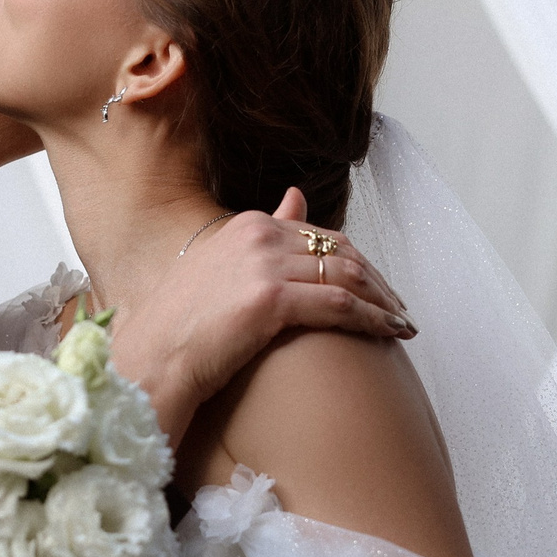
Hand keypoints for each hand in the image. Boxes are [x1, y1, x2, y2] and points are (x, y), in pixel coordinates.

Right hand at [108, 187, 412, 442]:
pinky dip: (373, 318)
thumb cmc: (180, 327)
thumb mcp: (220, 265)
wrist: (154, 360)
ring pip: (348, 275)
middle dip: (377, 280)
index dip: (355, 261)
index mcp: (248, 224)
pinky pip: (340, 304)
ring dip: (383, 301)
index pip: (319, 235)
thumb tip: (295, 196)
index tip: (374, 285)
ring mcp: (265, 264)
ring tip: (402, 324)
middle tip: (399, 307)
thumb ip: (262, 233)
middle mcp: (259, 236)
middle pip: (342, 251)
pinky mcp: (271, 298)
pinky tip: (391, 333)